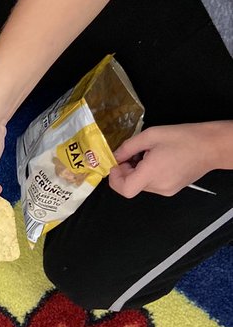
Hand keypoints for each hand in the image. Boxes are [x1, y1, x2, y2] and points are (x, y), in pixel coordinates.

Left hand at [109, 123, 229, 197]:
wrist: (211, 146)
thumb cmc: (184, 138)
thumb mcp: (151, 135)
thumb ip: (128, 147)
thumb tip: (116, 156)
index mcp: (152, 174)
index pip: (124, 189)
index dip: (115, 178)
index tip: (117, 164)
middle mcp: (159, 186)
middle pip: (131, 186)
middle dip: (127, 170)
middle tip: (134, 153)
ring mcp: (167, 190)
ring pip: (141, 185)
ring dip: (138, 172)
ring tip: (149, 154)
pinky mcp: (172, 189)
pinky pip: (153, 184)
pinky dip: (148, 174)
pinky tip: (158, 160)